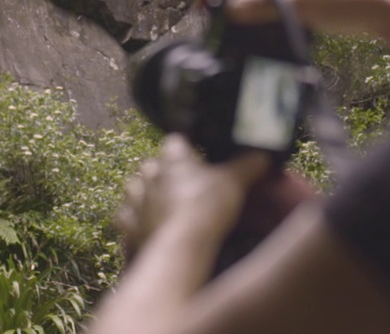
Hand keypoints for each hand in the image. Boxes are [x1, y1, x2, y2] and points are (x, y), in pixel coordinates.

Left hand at [117, 135, 270, 258]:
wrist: (180, 247)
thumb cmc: (207, 207)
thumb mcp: (234, 183)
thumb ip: (248, 166)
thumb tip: (264, 153)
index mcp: (173, 159)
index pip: (175, 141)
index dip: (186, 148)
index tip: (196, 157)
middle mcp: (149, 176)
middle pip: (150, 164)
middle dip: (161, 172)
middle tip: (179, 185)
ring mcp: (135, 202)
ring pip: (132, 189)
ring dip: (143, 194)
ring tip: (158, 204)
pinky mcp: (128, 228)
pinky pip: (125, 219)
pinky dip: (133, 222)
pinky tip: (143, 228)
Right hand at [194, 0, 378, 36]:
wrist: (370, 8)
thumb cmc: (338, 0)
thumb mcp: (299, 3)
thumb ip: (265, 5)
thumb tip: (229, 9)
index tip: (200, 5)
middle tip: (211, 25)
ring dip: (232, 8)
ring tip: (227, 33)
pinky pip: (258, 4)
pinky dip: (248, 16)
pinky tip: (251, 36)